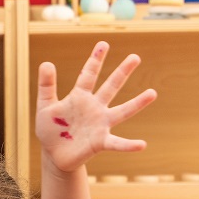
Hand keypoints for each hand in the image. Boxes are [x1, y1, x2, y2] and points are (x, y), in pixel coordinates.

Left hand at [35, 41, 156, 173]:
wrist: (54, 155)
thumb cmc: (51, 130)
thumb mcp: (45, 107)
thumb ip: (46, 86)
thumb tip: (46, 63)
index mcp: (80, 97)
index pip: (89, 75)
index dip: (95, 60)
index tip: (103, 44)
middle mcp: (94, 107)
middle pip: (111, 86)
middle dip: (122, 72)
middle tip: (135, 57)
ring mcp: (100, 124)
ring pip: (122, 111)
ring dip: (137, 103)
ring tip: (152, 93)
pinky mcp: (100, 142)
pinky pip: (117, 143)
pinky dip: (129, 145)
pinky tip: (142, 145)